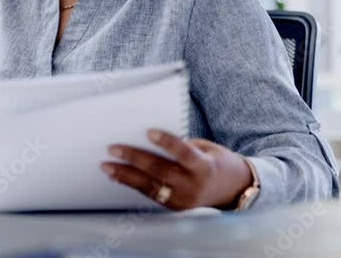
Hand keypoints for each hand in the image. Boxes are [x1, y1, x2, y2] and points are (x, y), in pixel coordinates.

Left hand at [100, 129, 252, 210]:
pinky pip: (151, 195)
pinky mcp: (175, 208)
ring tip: (107, 166)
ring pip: (151, 186)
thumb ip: (183, 146)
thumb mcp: (206, 149)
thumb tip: (149, 140)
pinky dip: (133, 185)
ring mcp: (184, 200)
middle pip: (161, 171)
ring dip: (126, 175)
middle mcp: (194, 186)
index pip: (184, 154)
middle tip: (113, 148)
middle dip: (135, 158)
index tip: (148, 131)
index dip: (167, 142)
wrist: (233, 190)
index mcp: (204, 167)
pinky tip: (118, 177)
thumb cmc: (216, 161)